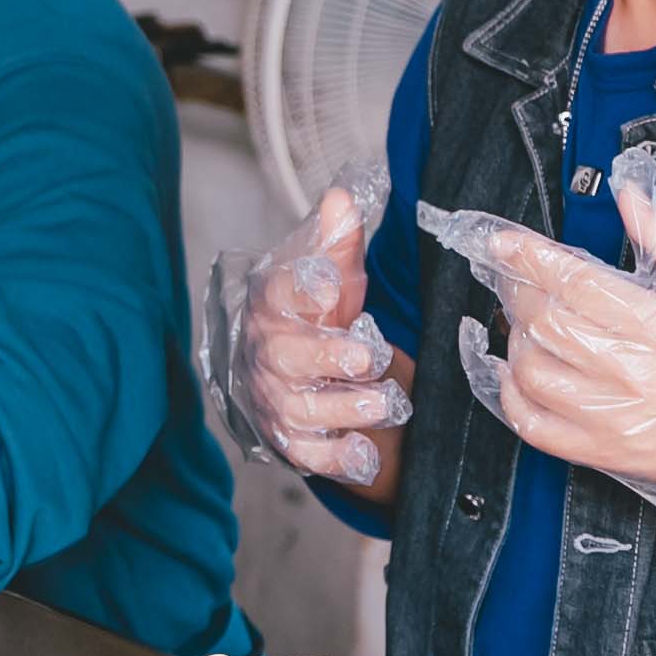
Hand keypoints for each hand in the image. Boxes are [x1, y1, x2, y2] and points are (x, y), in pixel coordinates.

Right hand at [210, 183, 408, 485]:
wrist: (302, 382)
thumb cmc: (321, 323)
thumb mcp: (336, 282)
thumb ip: (338, 245)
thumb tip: (341, 198)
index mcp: (278, 308)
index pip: (282, 294)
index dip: (303, 288)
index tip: (328, 284)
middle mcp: (272, 354)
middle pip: (288, 357)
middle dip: (327, 358)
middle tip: (369, 358)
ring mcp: (279, 400)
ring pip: (301, 409)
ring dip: (342, 409)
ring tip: (384, 404)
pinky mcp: (293, 442)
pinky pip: (309, 455)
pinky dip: (336, 458)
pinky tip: (365, 452)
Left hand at [443, 198, 655, 498]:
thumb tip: (627, 196)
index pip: (576, 284)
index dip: (531, 258)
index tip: (505, 242)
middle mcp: (633, 376)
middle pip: (546, 324)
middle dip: (520, 292)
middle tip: (519, 277)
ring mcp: (614, 420)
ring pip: (531, 372)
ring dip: (517, 338)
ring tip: (529, 321)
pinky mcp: (603, 453)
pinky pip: (533, 425)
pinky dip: (511, 393)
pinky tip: (518, 370)